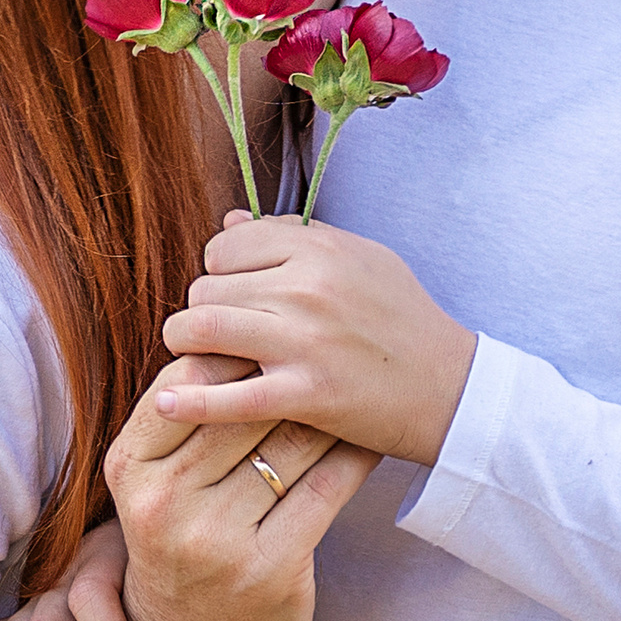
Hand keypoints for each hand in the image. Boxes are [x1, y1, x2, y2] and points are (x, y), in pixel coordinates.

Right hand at [103, 353, 378, 620]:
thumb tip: (240, 333)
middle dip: (285, 372)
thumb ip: (183, 419)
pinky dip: (353, 456)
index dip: (232, 350)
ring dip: (329, 409)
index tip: (271, 332)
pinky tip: (369, 436)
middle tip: (327, 342)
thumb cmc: (177, 544)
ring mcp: (216, 541)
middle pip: (240, 409)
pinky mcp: (269, 570)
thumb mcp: (153, 483)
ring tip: (357, 380)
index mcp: (129, 467)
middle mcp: (165, 503)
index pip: (184, 382)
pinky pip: (325, 489)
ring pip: (288, 445)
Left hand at [156, 211, 476, 465]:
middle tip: (214, 329)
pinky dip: (189, 401)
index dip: (218, 269)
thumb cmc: (402, 319)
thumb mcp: (360, 258)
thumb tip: (229, 219)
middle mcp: (308, 288)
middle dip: (200, 309)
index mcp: (320, 248)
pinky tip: (168, 401)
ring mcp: (306, 342)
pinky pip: (228, 397)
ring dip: (185, 343)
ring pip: (203, 328)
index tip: (232, 290)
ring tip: (193, 354)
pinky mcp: (307, 395)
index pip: (225, 245)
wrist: (452, 389)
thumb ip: (293, 236)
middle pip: (206, 287)